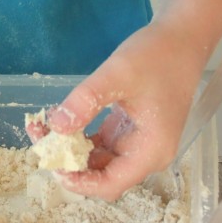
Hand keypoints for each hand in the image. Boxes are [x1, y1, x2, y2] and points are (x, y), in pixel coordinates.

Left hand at [26, 22, 206, 200]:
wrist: (182, 37)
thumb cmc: (157, 56)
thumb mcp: (118, 74)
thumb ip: (87, 101)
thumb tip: (57, 127)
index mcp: (151, 151)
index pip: (111, 184)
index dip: (79, 182)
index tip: (51, 163)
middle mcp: (147, 154)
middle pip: (102, 175)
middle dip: (68, 162)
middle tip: (39, 139)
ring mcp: (139, 143)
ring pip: (99, 159)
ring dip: (71, 148)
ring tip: (42, 127)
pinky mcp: (131, 130)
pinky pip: (101, 143)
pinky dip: (80, 136)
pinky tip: (61, 120)